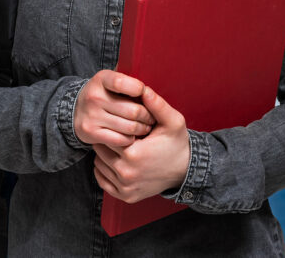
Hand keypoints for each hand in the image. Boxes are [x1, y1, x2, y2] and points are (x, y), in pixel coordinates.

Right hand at [74, 70, 155, 147]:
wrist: (75, 111)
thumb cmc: (102, 94)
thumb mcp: (110, 80)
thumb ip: (127, 78)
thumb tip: (150, 78)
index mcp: (101, 79)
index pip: (122, 83)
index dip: (140, 89)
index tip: (144, 94)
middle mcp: (94, 97)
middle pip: (133, 110)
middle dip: (147, 116)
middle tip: (151, 118)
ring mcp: (91, 116)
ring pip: (130, 127)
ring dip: (142, 129)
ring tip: (145, 127)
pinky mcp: (91, 132)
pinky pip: (121, 140)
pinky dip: (130, 139)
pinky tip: (132, 136)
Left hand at [92, 87, 189, 203]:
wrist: (185, 170)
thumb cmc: (177, 143)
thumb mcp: (173, 121)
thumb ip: (157, 105)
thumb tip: (143, 89)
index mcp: (133, 154)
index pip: (108, 134)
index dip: (114, 127)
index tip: (123, 125)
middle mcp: (126, 173)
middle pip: (101, 149)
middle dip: (109, 140)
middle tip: (121, 136)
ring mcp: (125, 187)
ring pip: (99, 163)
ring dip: (105, 155)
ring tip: (120, 148)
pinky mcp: (125, 196)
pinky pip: (102, 180)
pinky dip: (105, 170)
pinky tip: (117, 161)